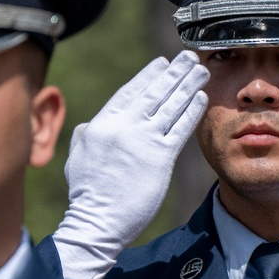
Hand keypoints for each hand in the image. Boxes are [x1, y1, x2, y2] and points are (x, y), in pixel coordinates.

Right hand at [52, 50, 208, 278]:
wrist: (97, 221)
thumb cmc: (87, 194)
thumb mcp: (78, 157)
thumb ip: (86, 136)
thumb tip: (90, 123)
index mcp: (100, 125)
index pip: (128, 92)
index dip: (148, 75)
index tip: (162, 63)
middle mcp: (122, 127)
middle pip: (153, 93)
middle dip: (173, 73)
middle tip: (188, 57)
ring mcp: (142, 141)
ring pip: (169, 105)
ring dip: (187, 85)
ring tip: (200, 71)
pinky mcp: (160, 158)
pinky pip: (180, 128)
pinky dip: (191, 111)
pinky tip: (201, 98)